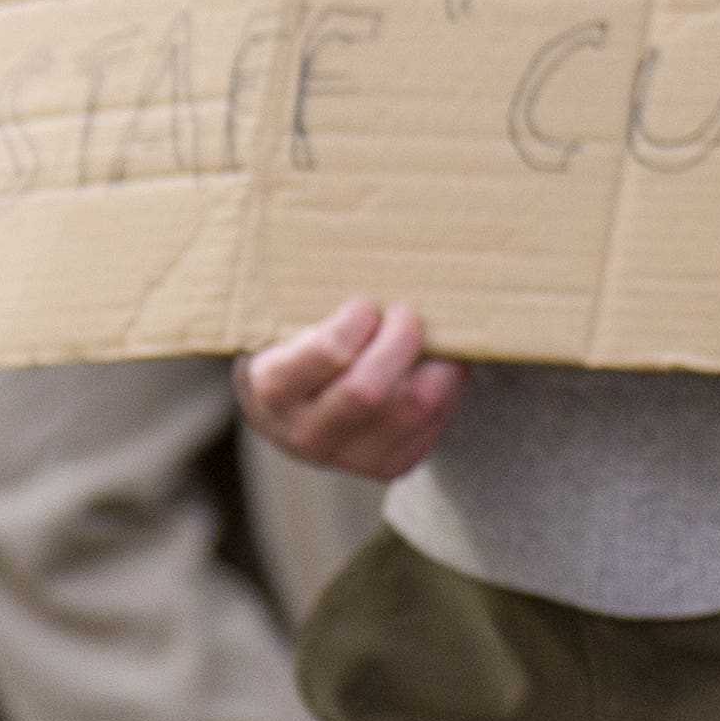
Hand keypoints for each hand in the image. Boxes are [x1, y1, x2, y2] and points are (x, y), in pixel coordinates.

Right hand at [237, 296, 464, 476]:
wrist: (288, 412)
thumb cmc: (293, 347)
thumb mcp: (283, 323)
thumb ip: (315, 300)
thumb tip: (375, 254)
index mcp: (273, 389)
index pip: (326, 354)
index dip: (356, 322)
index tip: (365, 303)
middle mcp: (305, 433)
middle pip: (370, 390)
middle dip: (400, 340)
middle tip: (405, 313)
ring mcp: (347, 459)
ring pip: (412, 409)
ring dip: (434, 363)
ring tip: (429, 335)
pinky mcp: (386, 467)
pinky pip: (433, 424)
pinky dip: (446, 387)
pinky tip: (436, 363)